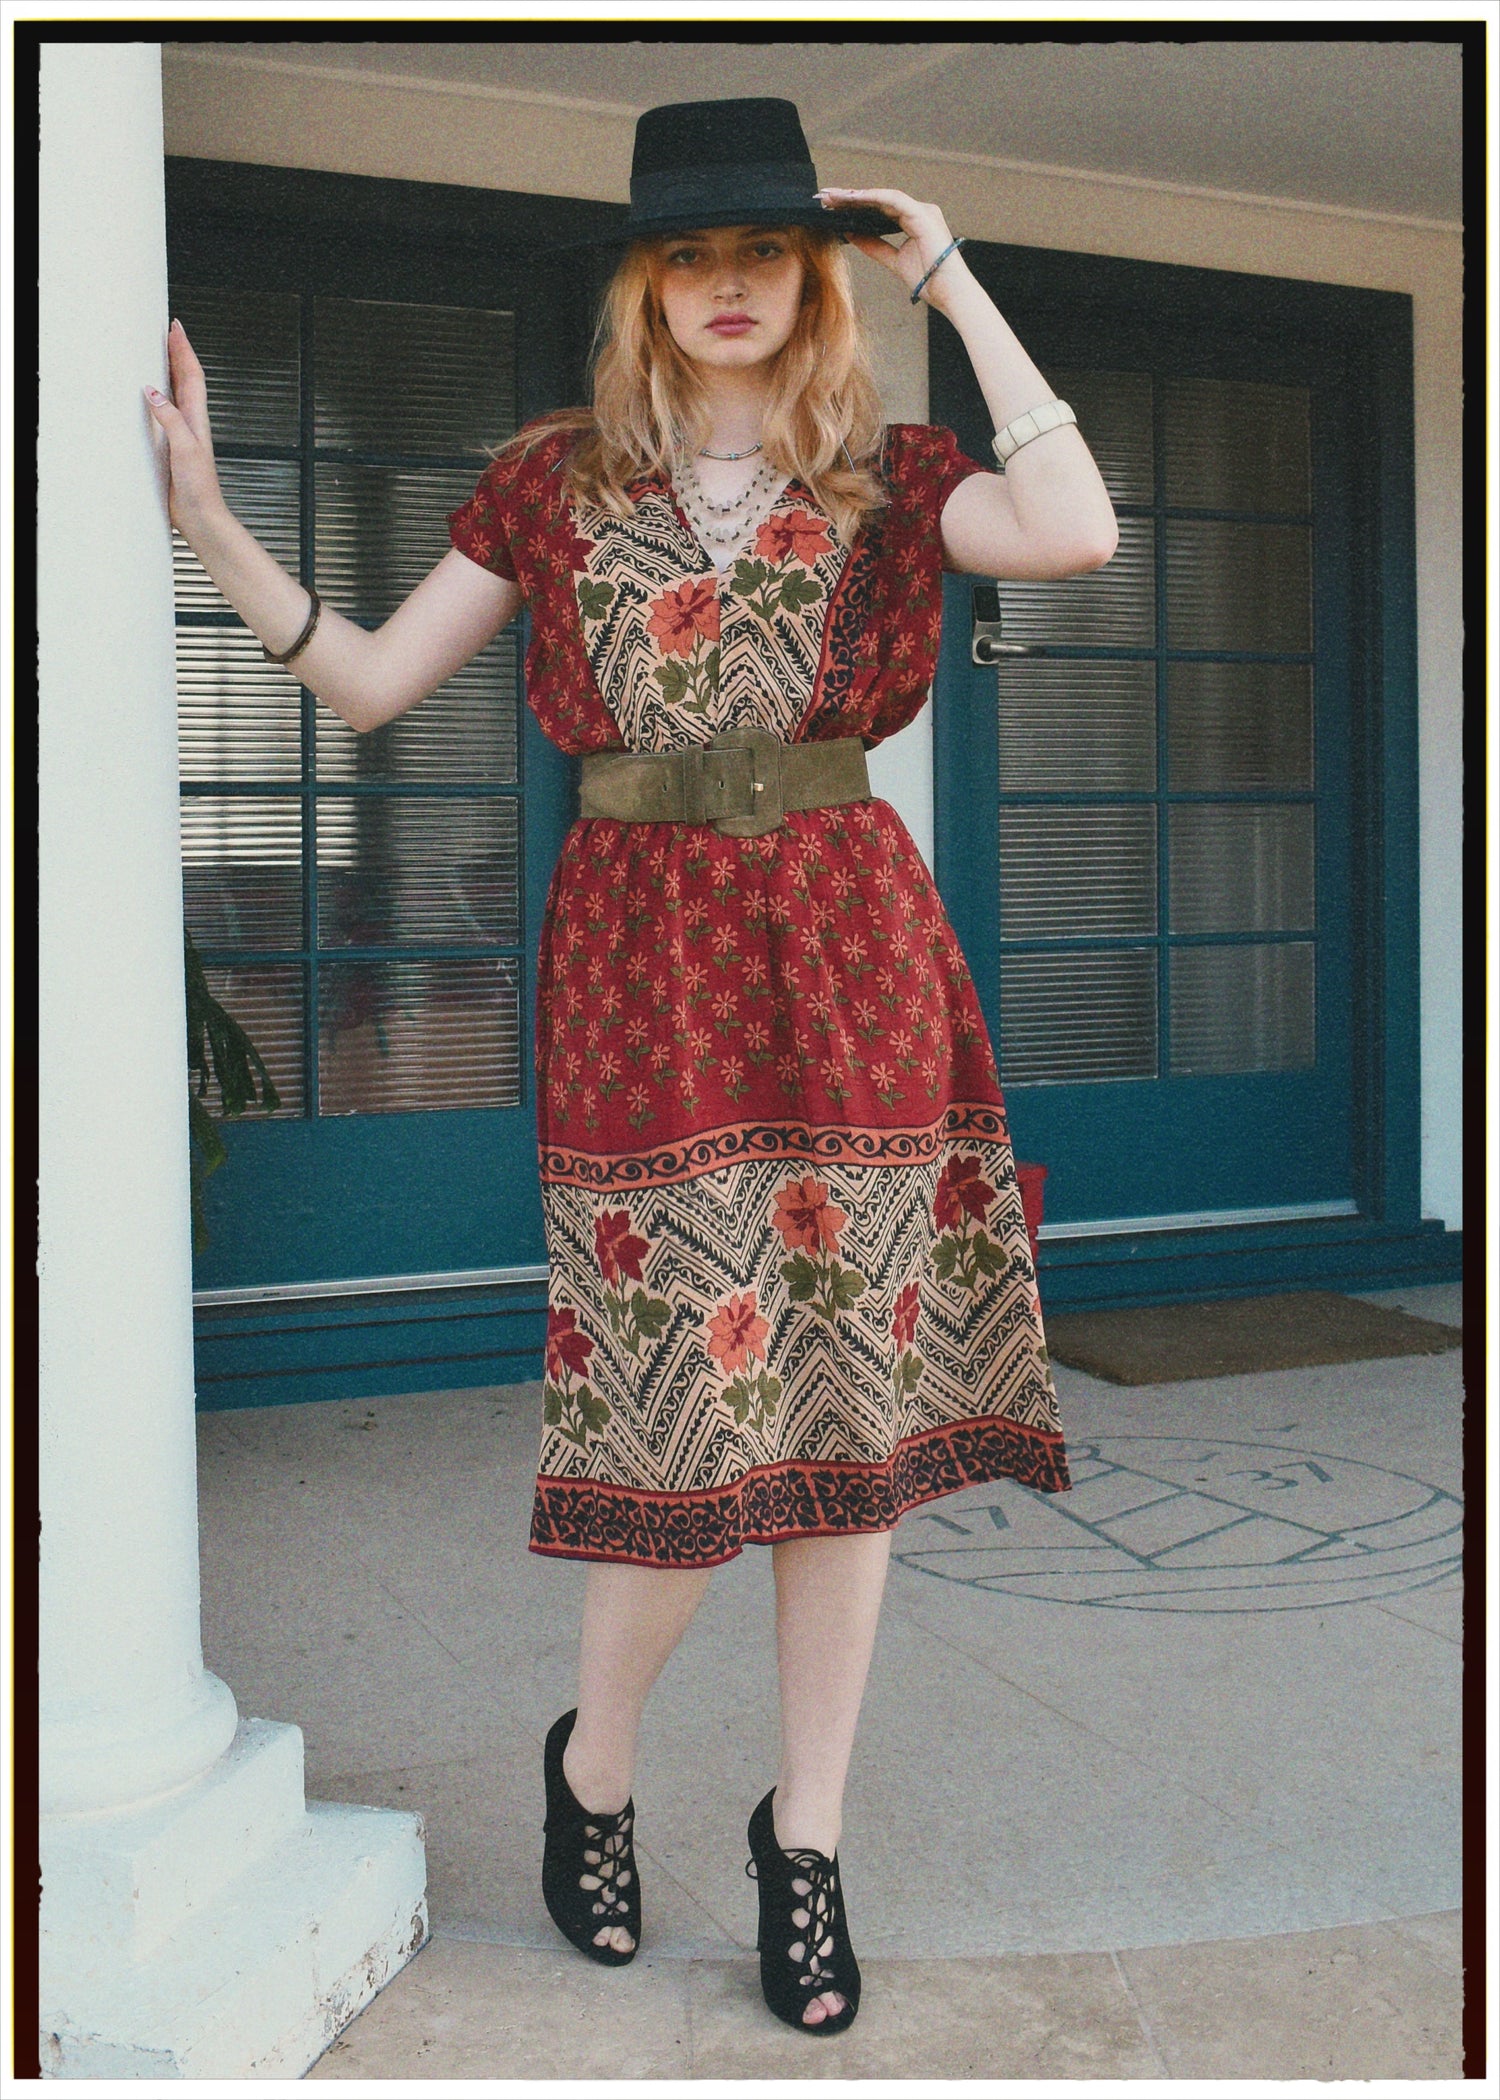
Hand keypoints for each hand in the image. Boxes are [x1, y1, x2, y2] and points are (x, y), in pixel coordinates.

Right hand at [143, 319, 225, 535]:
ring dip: (169, 372)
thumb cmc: (200, 488)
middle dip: (177, 353)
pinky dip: (158, 398)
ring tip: (160, 353)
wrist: (201, 517)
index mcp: (196, 419)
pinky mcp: (172, 447)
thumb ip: (171, 419)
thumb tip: (153, 391)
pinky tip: (150, 398)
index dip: (184, 350)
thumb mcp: (184, 449)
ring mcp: (182, 434)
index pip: (191, 375)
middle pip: (185, 379)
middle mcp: (191, 423)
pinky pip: (165, 413)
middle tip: (167, 331)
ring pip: (176, 394)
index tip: (176, 327)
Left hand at [817, 187, 967, 307]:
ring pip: (883, 197)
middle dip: (850, 198)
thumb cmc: (929, 280)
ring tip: (833, 197)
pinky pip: (892, 200)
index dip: (855, 206)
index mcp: (914, 220)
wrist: (949, 293)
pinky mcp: (922, 214)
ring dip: (856, 196)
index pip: (879, 208)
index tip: (832, 207)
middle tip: (824, 197)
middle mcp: (918, 210)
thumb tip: (851, 234)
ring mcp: (922, 210)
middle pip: (878, 200)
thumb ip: (875, 246)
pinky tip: (852, 198)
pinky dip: (871, 198)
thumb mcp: (894, 261)